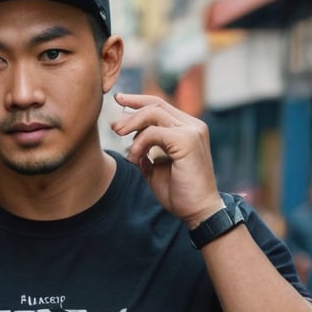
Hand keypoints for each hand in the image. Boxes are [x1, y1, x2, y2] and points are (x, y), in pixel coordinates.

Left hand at [110, 93, 222, 226]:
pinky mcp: (187, 140)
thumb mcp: (156, 169)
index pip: (160, 106)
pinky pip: (154, 132)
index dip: (138, 102)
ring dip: (131, 124)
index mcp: (188, 129)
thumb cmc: (179, 193)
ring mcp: (192, 131)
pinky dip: (140, 143)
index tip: (118, 100)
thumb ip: (146, 154)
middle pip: (155, 104)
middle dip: (130, 110)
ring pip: (153, 113)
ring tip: (118, 136)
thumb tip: (129, 145)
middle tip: (114, 125)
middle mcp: (193, 125)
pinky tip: (135, 158)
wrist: (198, 211)